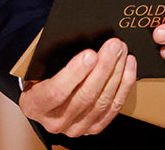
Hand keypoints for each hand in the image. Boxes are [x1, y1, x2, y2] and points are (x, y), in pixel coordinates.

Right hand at [18, 37, 136, 137]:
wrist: (46, 98)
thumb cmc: (44, 75)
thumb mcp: (41, 64)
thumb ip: (56, 54)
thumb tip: (82, 36)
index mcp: (35, 105)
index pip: (56, 92)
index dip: (74, 73)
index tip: (90, 53)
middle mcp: (54, 121)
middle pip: (84, 96)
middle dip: (103, 67)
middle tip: (114, 45)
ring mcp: (75, 127)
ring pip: (101, 101)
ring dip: (116, 73)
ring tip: (122, 51)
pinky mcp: (93, 127)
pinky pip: (113, 107)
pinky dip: (124, 85)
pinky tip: (128, 66)